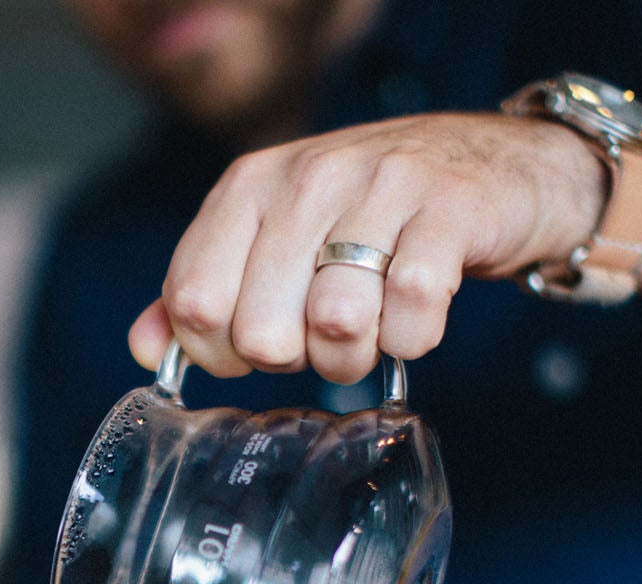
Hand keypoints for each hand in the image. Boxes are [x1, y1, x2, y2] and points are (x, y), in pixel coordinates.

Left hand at [128, 112, 606, 383]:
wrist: (495, 165)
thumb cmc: (373, 217)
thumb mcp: (278, 238)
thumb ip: (208, 289)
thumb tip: (147, 347)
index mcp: (249, 185)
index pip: (193, 301)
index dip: (221, 353)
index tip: (256, 347)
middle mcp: (306, 178)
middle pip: (261, 331)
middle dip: (295, 360)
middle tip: (324, 337)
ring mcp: (379, 187)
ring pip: (335, 324)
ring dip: (357, 355)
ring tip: (373, 330)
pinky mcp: (449, 209)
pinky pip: (411, 313)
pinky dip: (414, 339)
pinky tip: (417, 315)